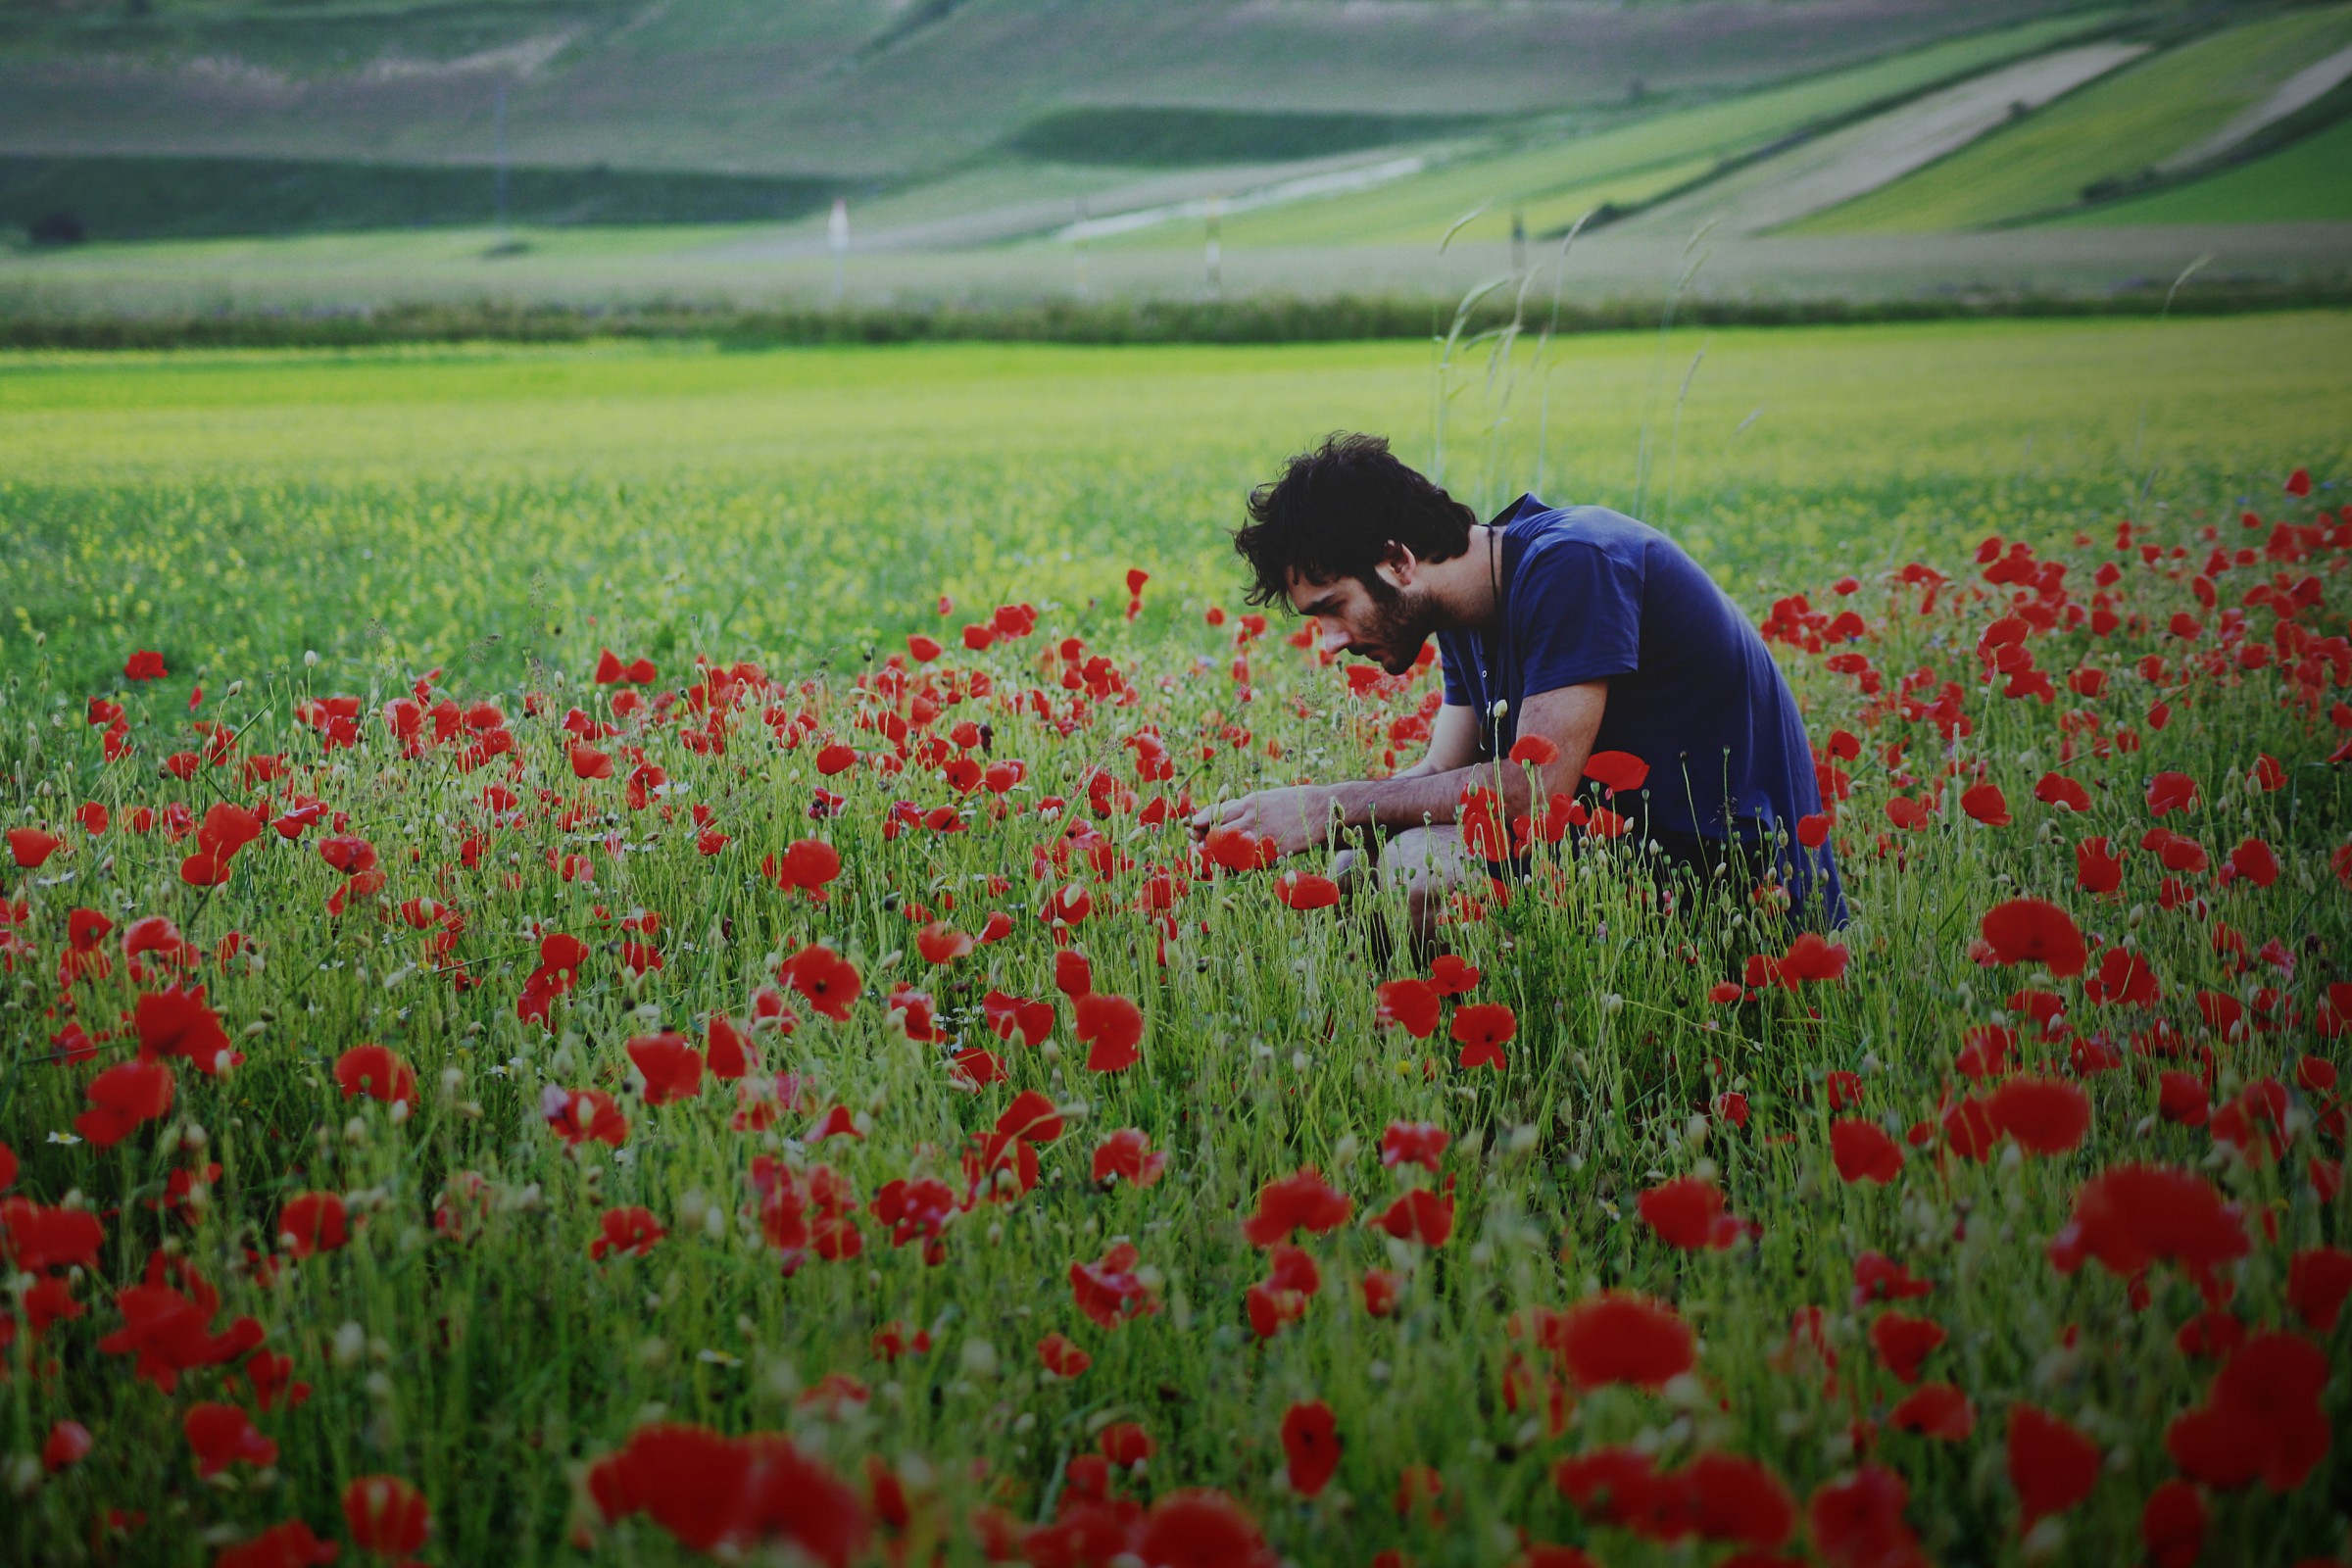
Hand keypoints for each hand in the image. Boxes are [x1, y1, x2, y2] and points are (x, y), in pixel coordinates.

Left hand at [1187, 785, 1346, 857]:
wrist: (1320, 810)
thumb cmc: (1291, 803)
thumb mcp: (1264, 798)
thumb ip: (1243, 807)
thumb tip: (1219, 814)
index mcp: (1248, 802)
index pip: (1213, 813)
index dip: (1199, 824)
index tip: (1192, 830)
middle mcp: (1251, 818)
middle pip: (1216, 833)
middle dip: (1203, 843)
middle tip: (1197, 851)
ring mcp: (1262, 835)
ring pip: (1228, 851)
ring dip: (1217, 858)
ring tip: (1212, 862)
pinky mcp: (1272, 851)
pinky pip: (1248, 863)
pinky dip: (1237, 868)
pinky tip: (1234, 869)